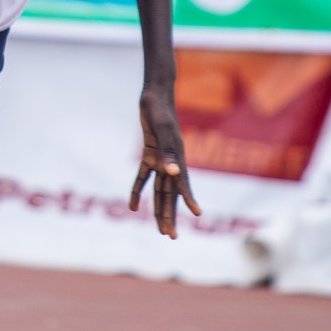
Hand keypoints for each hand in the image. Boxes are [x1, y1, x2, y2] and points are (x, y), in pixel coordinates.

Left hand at [129, 86, 200, 238]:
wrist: (153, 94)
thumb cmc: (158, 108)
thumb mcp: (160, 128)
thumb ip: (167, 150)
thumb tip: (172, 171)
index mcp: (177, 157)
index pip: (182, 183)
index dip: (189, 199)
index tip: (198, 214)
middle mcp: (171, 162)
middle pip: (171, 194)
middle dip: (170, 215)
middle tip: (170, 237)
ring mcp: (161, 159)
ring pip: (160, 191)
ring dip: (159, 210)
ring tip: (160, 230)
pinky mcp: (149, 155)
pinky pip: (143, 178)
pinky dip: (137, 191)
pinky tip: (132, 207)